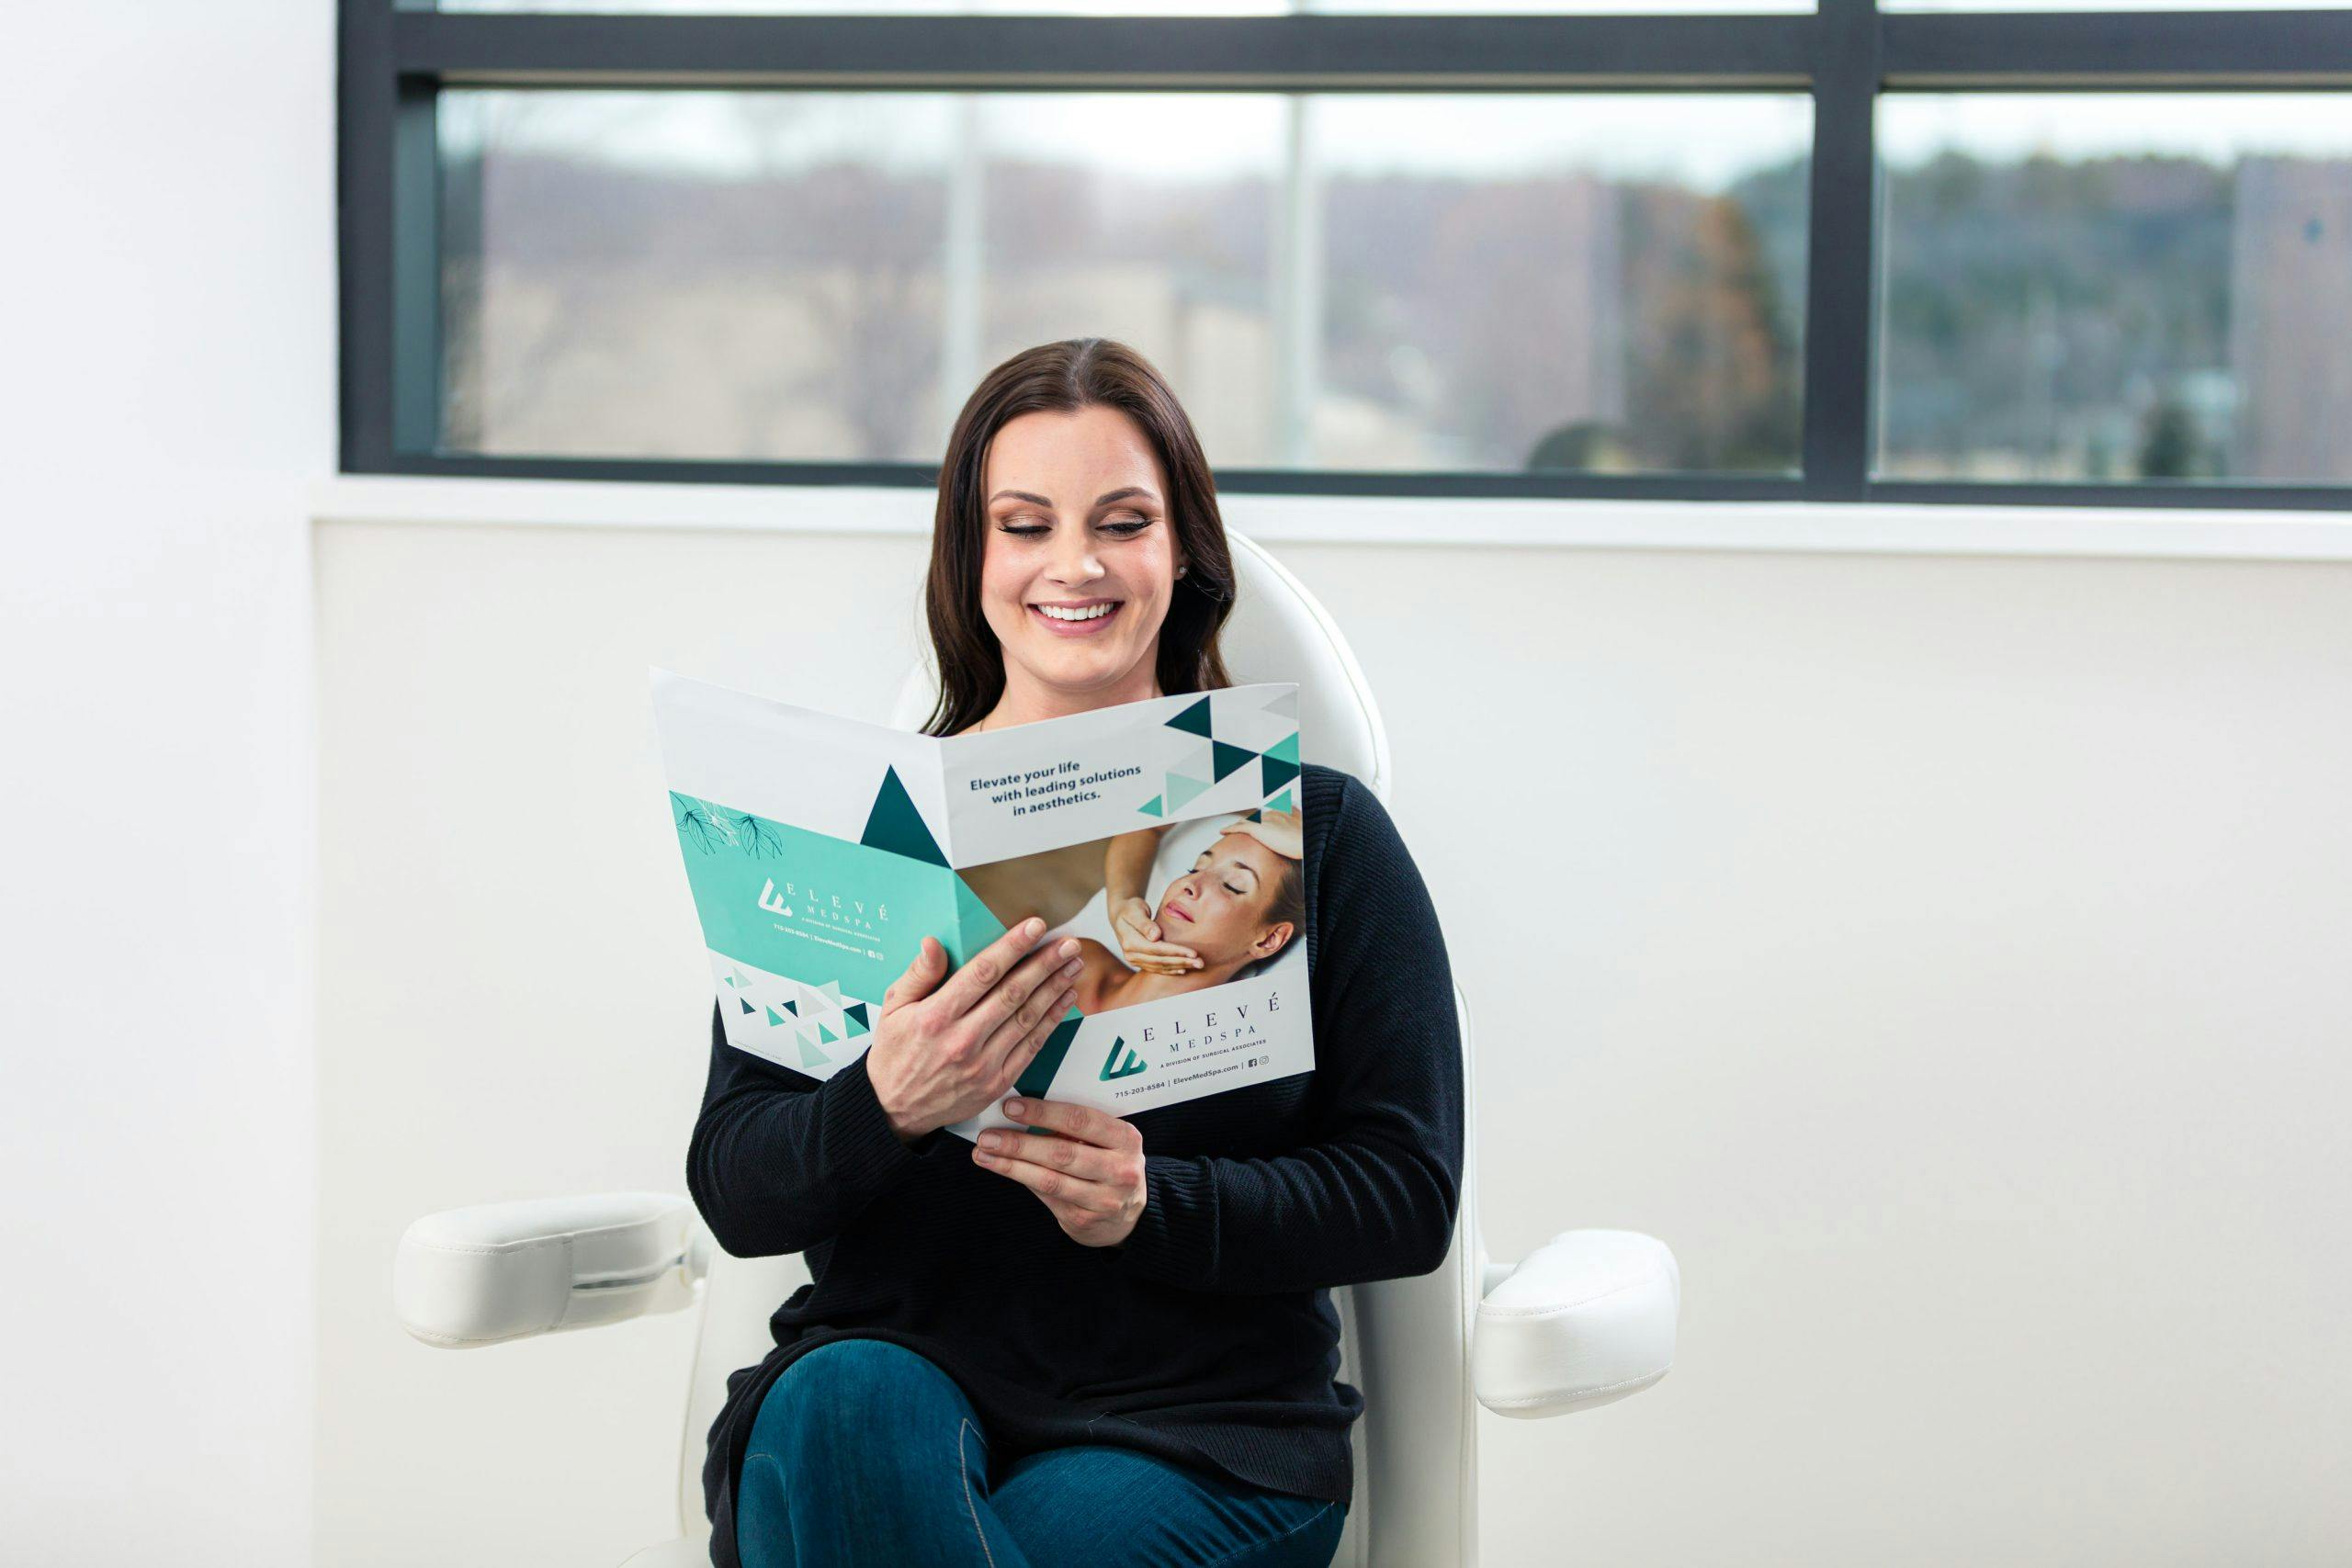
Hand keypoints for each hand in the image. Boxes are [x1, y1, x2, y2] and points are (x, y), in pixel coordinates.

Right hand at [866, 919, 1084, 1142]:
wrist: (895, 1110)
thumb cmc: (895, 1053)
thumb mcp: (892, 1008)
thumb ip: (918, 974)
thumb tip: (934, 943)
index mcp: (936, 1017)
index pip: (982, 973)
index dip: (1012, 947)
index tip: (1035, 926)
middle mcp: (962, 1040)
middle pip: (1013, 993)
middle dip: (1045, 964)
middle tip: (1068, 944)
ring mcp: (983, 1064)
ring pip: (1027, 1018)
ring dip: (1055, 989)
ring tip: (1074, 965)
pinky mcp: (997, 1082)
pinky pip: (1031, 1046)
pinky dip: (1052, 1021)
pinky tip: (1065, 999)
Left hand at [971, 1096, 1146, 1248]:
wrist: (1128, 1216)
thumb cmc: (1110, 1164)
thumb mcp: (1108, 1140)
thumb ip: (1076, 1128)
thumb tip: (1023, 1111)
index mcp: (1126, 1139)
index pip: (1080, 1120)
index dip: (1042, 1113)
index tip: (1011, 1107)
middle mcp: (1120, 1170)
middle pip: (1061, 1153)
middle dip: (1019, 1143)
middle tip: (988, 1136)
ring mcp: (1103, 1199)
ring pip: (1050, 1180)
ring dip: (1012, 1165)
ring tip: (984, 1154)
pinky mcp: (1084, 1220)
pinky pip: (1046, 1197)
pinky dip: (1022, 1179)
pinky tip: (1002, 1169)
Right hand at [1110, 895, 1200, 975]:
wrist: (1121, 915)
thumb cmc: (1130, 909)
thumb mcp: (1135, 910)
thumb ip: (1144, 923)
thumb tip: (1155, 936)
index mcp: (1130, 941)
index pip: (1157, 949)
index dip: (1175, 952)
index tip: (1193, 952)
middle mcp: (1131, 954)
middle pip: (1160, 960)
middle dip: (1182, 961)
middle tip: (1200, 963)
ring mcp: (1134, 960)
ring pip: (1160, 966)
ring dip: (1179, 967)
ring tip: (1197, 966)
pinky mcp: (1140, 962)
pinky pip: (1157, 968)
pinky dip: (1170, 970)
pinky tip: (1183, 970)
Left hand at [1221, 807, 1300, 861]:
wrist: (1305, 842)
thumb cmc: (1307, 840)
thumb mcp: (1305, 829)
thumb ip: (1299, 823)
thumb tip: (1300, 818)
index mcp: (1284, 813)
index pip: (1268, 816)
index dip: (1261, 821)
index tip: (1258, 825)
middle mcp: (1273, 814)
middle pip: (1256, 818)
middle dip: (1249, 823)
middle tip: (1241, 828)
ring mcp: (1264, 820)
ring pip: (1246, 821)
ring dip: (1237, 826)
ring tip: (1230, 830)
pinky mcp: (1258, 828)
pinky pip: (1239, 827)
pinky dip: (1230, 829)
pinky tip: (1223, 831)